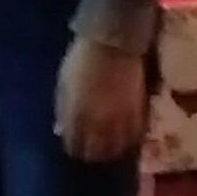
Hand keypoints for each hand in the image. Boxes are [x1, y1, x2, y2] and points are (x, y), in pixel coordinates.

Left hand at [55, 36, 147, 162]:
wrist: (111, 42)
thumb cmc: (82, 59)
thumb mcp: (64, 81)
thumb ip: (62, 107)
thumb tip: (59, 130)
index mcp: (76, 112)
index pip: (74, 143)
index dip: (73, 148)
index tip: (74, 148)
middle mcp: (97, 120)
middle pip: (95, 150)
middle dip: (90, 153)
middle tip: (90, 153)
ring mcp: (119, 118)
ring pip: (116, 147)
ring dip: (110, 151)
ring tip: (108, 151)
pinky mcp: (137, 112)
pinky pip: (134, 136)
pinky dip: (128, 141)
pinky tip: (125, 141)